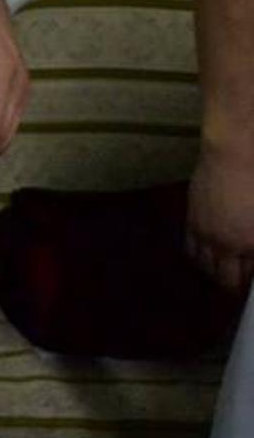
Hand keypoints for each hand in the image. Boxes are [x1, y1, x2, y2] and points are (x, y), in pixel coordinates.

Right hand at [187, 149, 253, 296]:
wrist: (234, 153)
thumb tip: (252, 249)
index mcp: (251, 243)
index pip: (249, 276)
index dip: (251, 283)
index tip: (252, 284)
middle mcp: (226, 244)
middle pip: (226, 278)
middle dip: (234, 284)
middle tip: (241, 283)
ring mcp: (205, 232)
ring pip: (204, 266)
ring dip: (214, 273)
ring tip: (224, 271)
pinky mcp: (192, 219)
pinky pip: (190, 247)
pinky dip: (198, 256)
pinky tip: (207, 253)